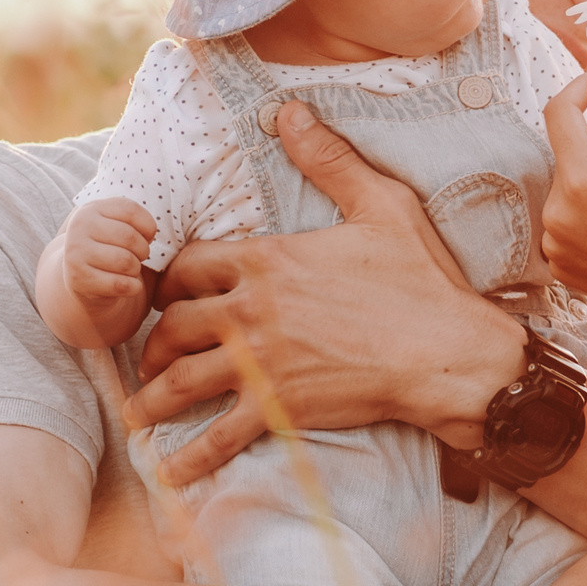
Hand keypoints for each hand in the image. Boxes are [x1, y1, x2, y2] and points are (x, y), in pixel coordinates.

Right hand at [62, 198, 156, 311]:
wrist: (82, 279)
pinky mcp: (79, 279)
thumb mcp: (115, 225)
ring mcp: (75, 254)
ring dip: (136, 269)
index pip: (130, 210)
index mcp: (91, 209)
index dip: (148, 227)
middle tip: (139, 257)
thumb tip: (155, 227)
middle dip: (143, 251)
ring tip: (130, 269)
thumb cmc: (109, 248)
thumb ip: (132, 217)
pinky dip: (133, 287)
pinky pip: (121, 284)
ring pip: (126, 262)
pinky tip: (128, 285)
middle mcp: (79, 228)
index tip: (147, 237)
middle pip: (130, 237)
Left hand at [125, 101, 527, 483]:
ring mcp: (259, 363)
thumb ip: (328, 159)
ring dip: (152, 398)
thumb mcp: (380, 205)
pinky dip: (189, 458)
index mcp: (267, 260)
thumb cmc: (420, 281)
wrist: (448, 353)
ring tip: (138, 413)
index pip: (189, 265)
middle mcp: (250, 310)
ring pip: (179, 379)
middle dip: (155, 340)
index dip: (171, 281)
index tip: (170, 295)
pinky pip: (218, 435)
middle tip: (153, 355)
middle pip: (172, 323)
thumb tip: (289, 111)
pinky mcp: (277, 408)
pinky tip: (170, 474)